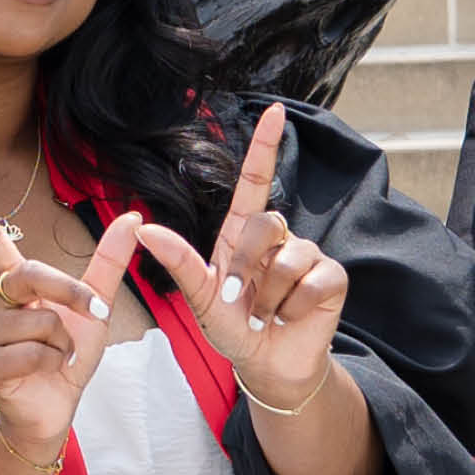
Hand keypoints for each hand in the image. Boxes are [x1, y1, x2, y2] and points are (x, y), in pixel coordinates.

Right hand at [0, 175, 138, 470]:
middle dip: (70, 294)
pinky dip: (53, 363)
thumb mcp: (95, 304)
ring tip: (57, 358)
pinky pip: (33, 351)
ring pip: (42, 320)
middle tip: (95, 315)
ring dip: (65, 343)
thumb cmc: (68, 354)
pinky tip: (45, 373)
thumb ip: (109, 260)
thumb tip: (134, 217)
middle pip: (31, 275)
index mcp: (16, 283)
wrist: (57, 407)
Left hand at [123, 107, 352, 407]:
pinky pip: (313, 282)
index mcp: (243, 233)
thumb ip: (177, 262)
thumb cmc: (231, 327)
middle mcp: (278, 237)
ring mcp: (308, 254)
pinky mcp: (332, 278)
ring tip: (265, 315)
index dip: (265, 144)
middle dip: (246, 266)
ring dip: (269, 297)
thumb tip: (143, 229)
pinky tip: (289, 318)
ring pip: (289, 260)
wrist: (265, 364)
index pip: (257, 179)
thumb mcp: (199, 297)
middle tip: (239, 302)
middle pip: (265, 223)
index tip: (274, 110)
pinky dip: (294, 308)